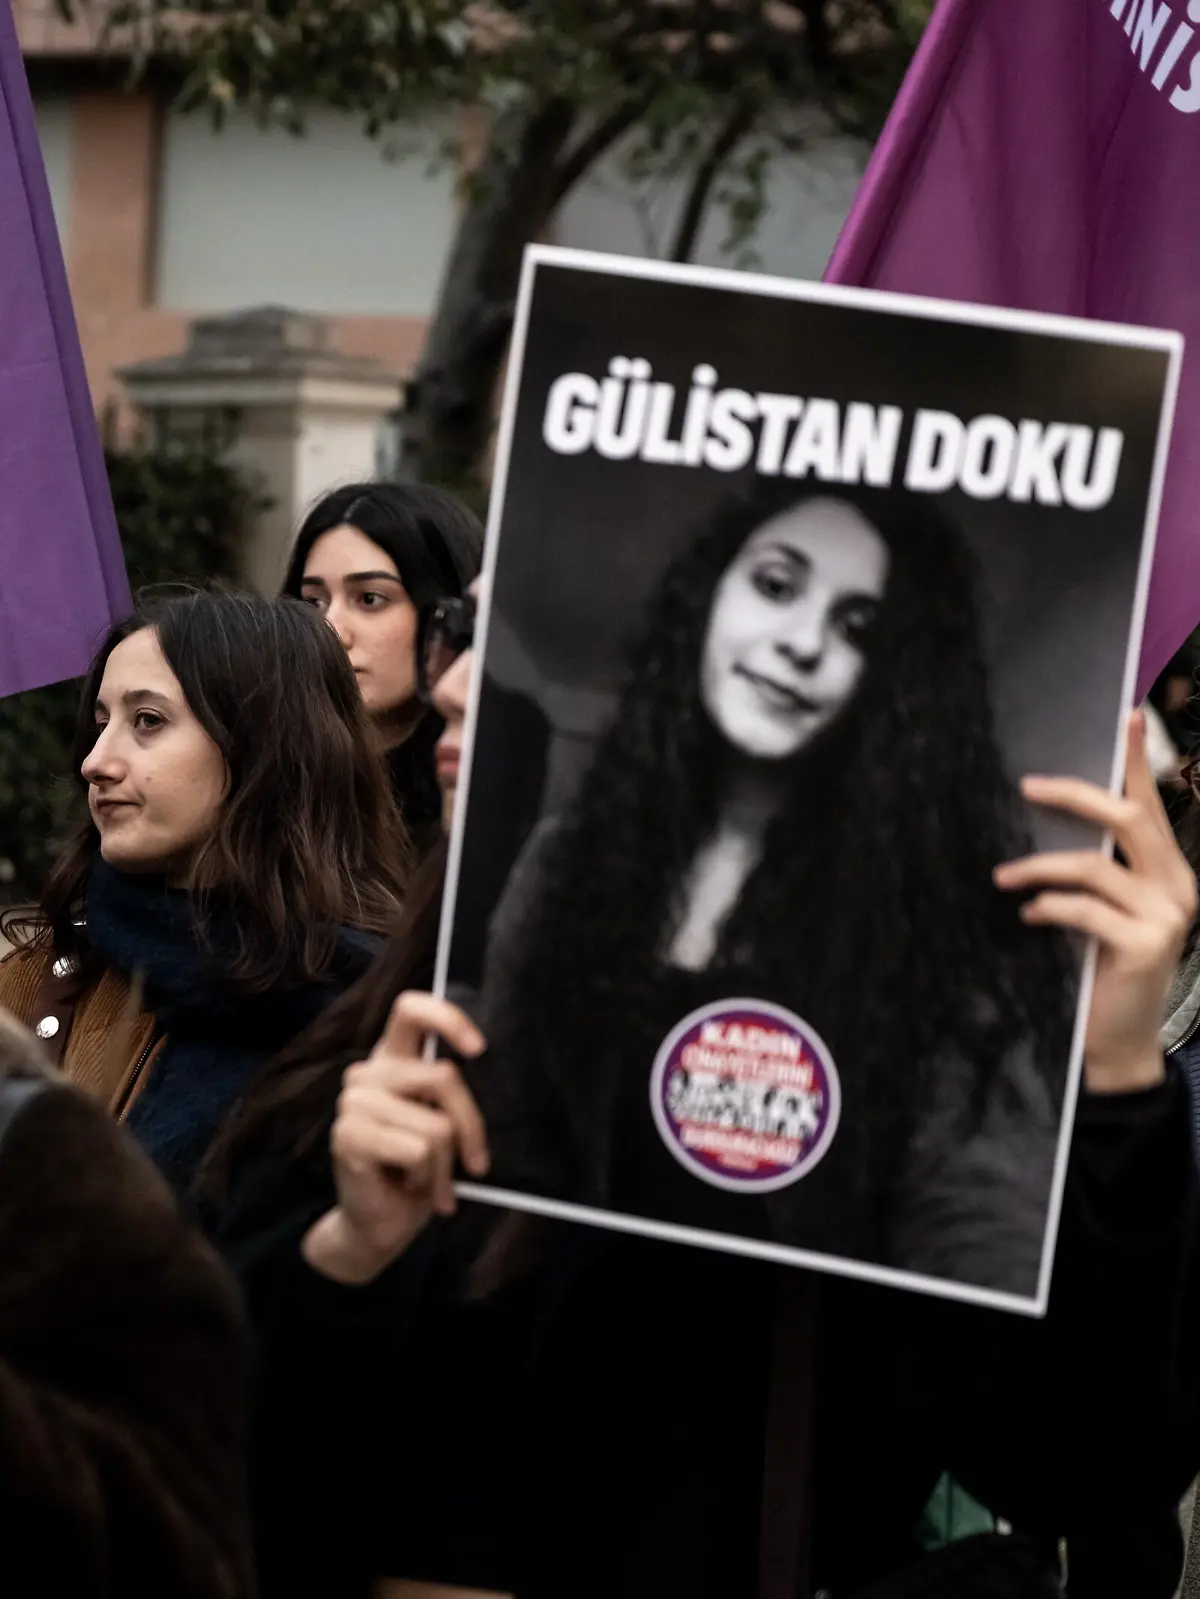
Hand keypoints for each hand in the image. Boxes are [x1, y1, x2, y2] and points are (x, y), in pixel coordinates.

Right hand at [302, 992, 488, 1284]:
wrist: (381, 1224)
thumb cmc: (419, 1170)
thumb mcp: (443, 1123)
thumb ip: (451, 1093)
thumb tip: (486, 1069)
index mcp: (390, 1058)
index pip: (410, 1009)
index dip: (446, 1018)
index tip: (479, 1048)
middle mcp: (367, 1073)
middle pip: (443, 1076)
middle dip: (471, 1125)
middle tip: (476, 1162)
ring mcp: (353, 1103)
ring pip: (436, 1125)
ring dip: (444, 1166)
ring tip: (430, 1181)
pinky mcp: (348, 1137)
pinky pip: (418, 1151)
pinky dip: (426, 1179)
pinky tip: (409, 1186)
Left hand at [993, 710, 1197, 1094]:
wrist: (1118, 1041)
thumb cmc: (1101, 971)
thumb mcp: (1104, 913)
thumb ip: (1099, 872)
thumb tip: (1054, 823)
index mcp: (1171, 872)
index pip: (1153, 805)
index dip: (1138, 760)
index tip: (1128, 714)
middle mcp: (1180, 887)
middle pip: (1129, 818)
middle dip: (1076, 796)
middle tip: (1028, 786)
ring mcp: (1167, 917)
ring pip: (1094, 867)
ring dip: (1039, 866)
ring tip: (1002, 875)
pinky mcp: (1145, 946)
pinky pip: (1084, 910)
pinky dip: (1048, 907)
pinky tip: (1028, 916)